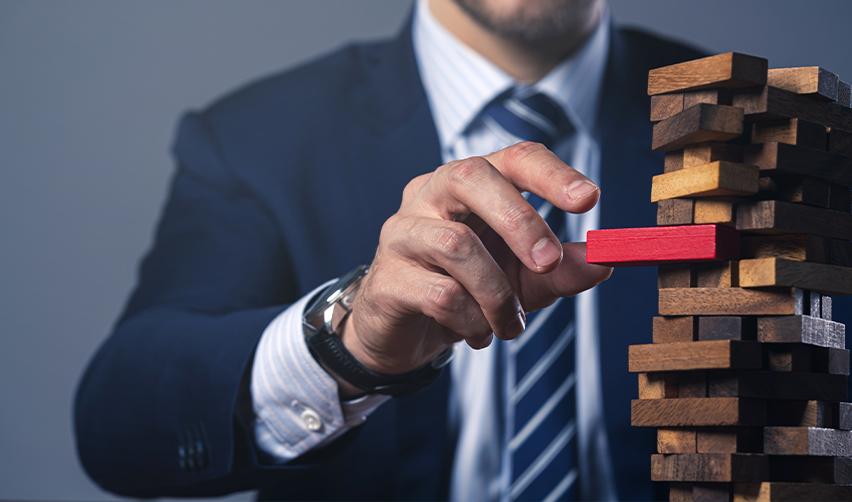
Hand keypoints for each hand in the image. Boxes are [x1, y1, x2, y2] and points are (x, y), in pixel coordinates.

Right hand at [341, 142, 611, 379]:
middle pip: (471, 177)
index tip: (589, 200)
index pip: (512, 158)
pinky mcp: (387, 278)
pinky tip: (477, 333)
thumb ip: (561, 269)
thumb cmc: (467, 290)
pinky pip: (440, 294)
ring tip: (510, 325)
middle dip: (519, 221)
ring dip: (496, 294)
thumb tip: (605, 261)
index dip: (552, 174)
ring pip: (456, 245)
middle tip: (548, 265)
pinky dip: (471, 320)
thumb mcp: (523, 280)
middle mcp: (430, 194)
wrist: (406, 333)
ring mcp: (402, 233)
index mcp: (471, 185)